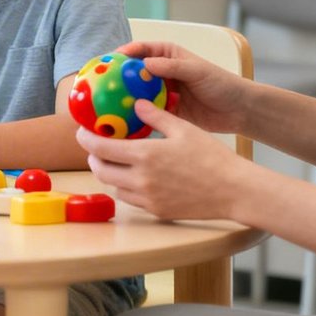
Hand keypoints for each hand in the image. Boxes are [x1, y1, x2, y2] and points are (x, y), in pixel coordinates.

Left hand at [77, 100, 246, 219]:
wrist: (234, 190)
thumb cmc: (211, 156)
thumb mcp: (183, 129)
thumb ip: (155, 116)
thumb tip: (136, 104)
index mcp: (145, 156)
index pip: (101, 148)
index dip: (86, 139)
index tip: (81, 132)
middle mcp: (141, 180)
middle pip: (101, 170)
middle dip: (93, 158)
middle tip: (95, 147)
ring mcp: (148, 199)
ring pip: (113, 187)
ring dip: (109, 173)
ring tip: (114, 161)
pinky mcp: (157, 211)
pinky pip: (130, 200)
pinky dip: (125, 188)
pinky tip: (134, 177)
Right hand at [116, 40, 250, 134]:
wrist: (239, 110)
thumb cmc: (221, 83)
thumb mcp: (197, 70)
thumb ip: (172, 67)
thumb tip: (145, 64)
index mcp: (167, 56)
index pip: (140, 50)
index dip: (123, 54)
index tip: (109, 61)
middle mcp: (160, 73)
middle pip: (133, 74)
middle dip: (117, 79)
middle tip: (100, 86)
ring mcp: (162, 93)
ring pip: (137, 95)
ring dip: (124, 100)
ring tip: (106, 106)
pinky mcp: (165, 113)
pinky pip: (147, 114)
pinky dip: (136, 117)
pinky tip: (124, 123)